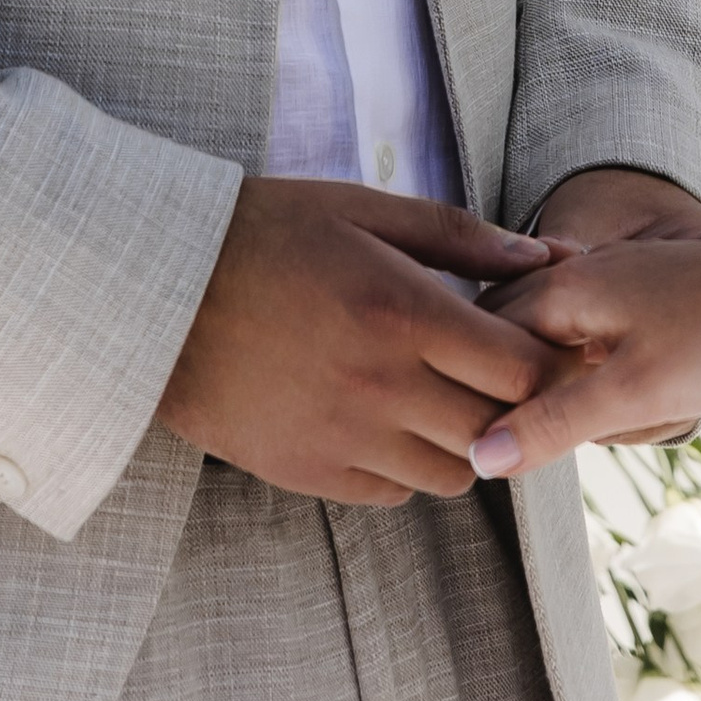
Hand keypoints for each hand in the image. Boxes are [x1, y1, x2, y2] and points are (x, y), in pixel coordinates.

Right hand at [156, 178, 572, 506]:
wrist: (153, 288)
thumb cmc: (261, 231)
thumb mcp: (359, 208)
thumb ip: (457, 236)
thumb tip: (541, 257)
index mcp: (401, 312)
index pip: (521, 370)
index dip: (546, 362)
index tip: (541, 343)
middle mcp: (381, 386)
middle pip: (496, 429)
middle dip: (511, 403)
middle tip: (496, 372)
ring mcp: (344, 437)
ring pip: (452, 473)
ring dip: (461, 439)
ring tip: (437, 394)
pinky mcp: (308, 471)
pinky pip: (393, 492)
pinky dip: (405, 463)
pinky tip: (384, 417)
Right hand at [497, 165, 700, 443]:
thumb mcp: (634, 394)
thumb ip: (552, 423)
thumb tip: (480, 457)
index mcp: (561, 289)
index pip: (483, 345)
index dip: (499, 401)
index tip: (545, 441)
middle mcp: (578, 278)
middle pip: (527, 358)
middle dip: (569, 407)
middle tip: (625, 422)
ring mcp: (615, 287)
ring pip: (576, 365)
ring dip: (614, 406)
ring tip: (668, 407)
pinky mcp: (650, 303)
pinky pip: (615, 358)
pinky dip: (637, 389)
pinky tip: (674, 398)